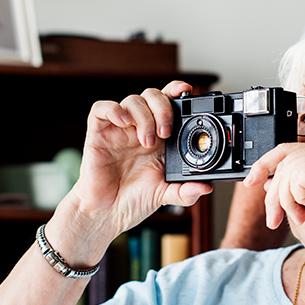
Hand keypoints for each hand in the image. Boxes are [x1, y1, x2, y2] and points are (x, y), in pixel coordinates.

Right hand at [51, 81, 211, 262]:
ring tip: (146, 142)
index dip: (177, 91)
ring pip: (132, 100)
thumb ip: (186, 191)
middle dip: (163, 108)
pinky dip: (113, 110)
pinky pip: (101, 108)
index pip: (169, 103)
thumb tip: (206, 187)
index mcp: (159, 137)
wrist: (108, 212)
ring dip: (144, 117)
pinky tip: (124, 123)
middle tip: (166, 132)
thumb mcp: (165, 194)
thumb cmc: (134, 199)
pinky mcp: (98, 132)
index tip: (188, 91)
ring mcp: (119, 129)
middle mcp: (140, 127)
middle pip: (153, 96)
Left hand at [243, 142, 304, 258]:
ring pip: (287, 170)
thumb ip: (287, 188)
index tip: (250, 182)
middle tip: (274, 218)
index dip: (264, 164)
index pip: (287, 150)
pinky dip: (298, 198)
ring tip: (301, 215)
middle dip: (273, 194)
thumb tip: (264, 178)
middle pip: (284, 161)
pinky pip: (297, 177)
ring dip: (286, 200)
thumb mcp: (303, 204)